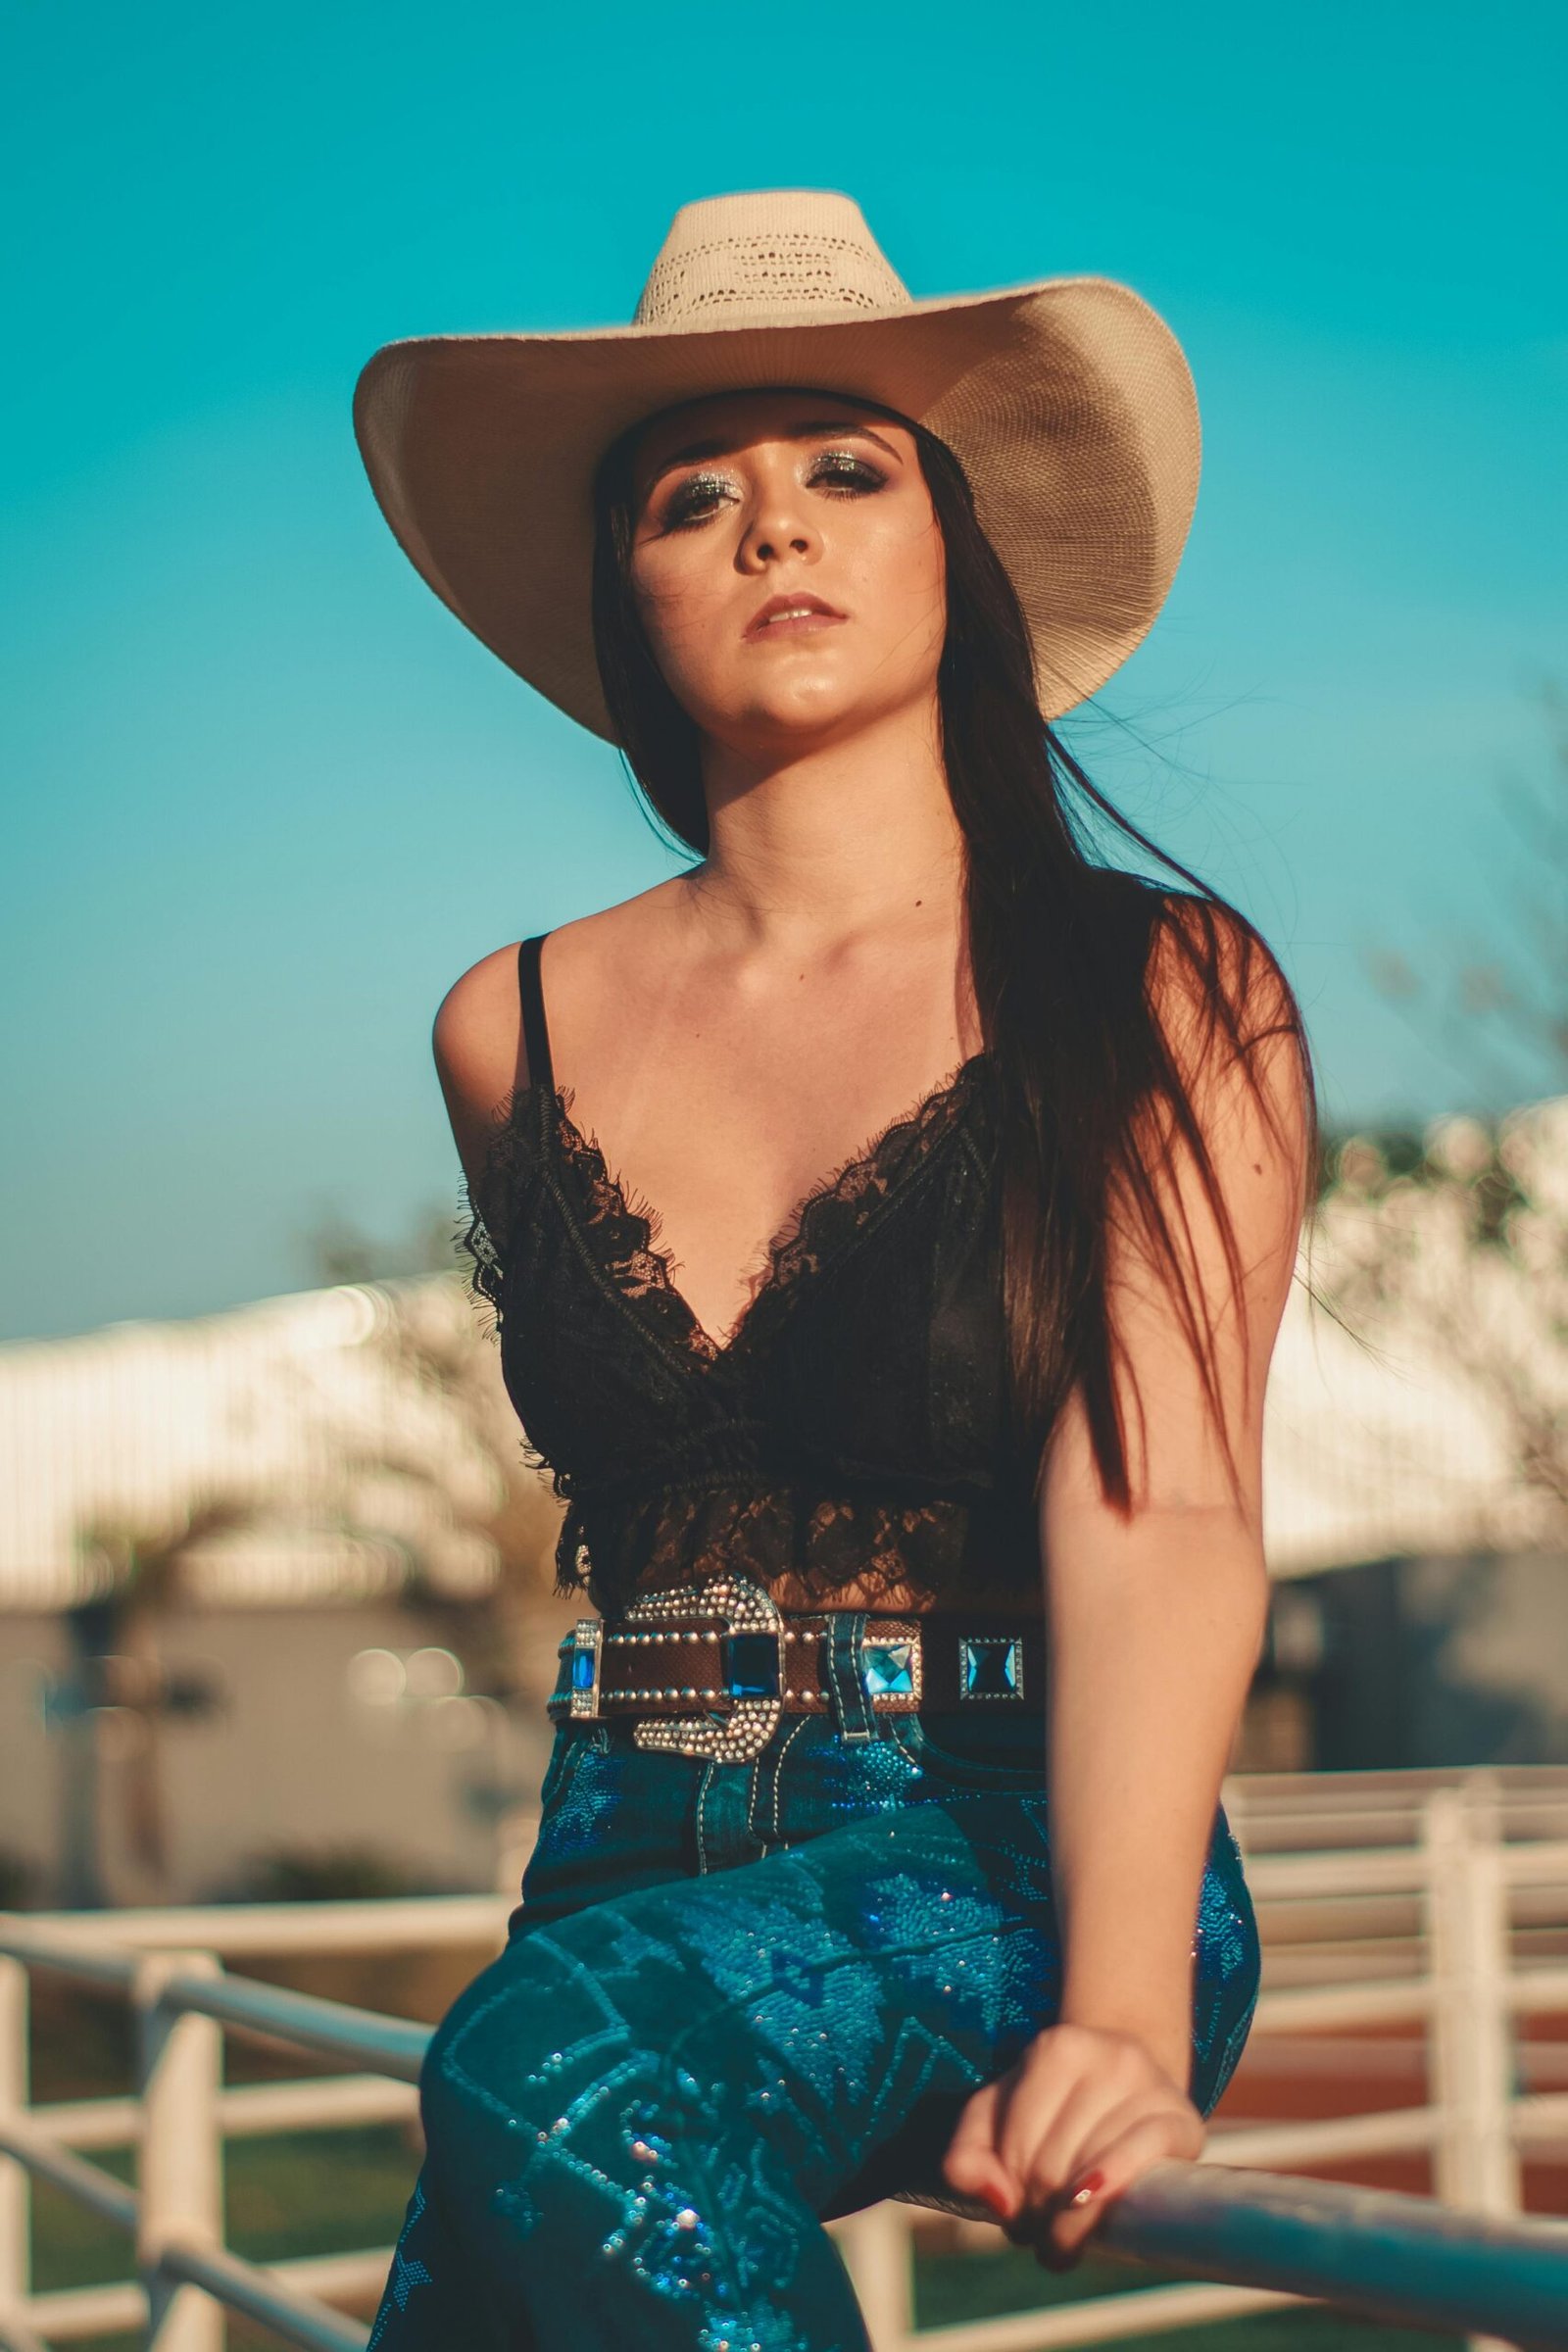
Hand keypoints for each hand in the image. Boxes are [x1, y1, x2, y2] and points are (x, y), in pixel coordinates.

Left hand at [941, 2021, 1204, 2267]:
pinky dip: (1112, 2183)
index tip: (1014, 2214)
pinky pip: (1141, 2154)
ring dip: (1069, 2222)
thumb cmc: (1055, 2106)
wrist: (1136, 2084)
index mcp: (1055, 2047)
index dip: (1010, 2193)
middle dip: (1038, 2213)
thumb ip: (970, 2154)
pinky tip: (1092, 2205)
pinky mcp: (1181, 2117)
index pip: (1017, 2143)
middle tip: (1038, 2234)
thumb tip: (998, 2201)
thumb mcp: (1000, 2116)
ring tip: (1061, 2239)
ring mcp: (1147, 2082)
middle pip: (1052, 2163)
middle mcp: (1105, 2055)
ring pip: (1090, 2168)